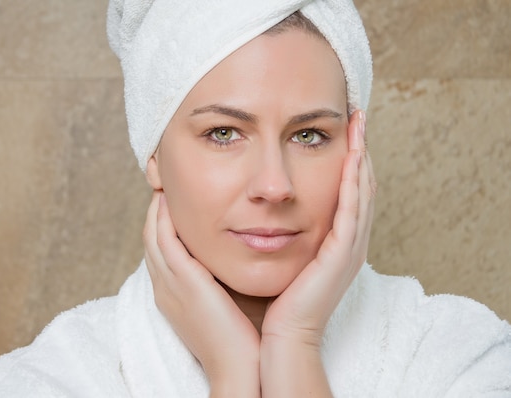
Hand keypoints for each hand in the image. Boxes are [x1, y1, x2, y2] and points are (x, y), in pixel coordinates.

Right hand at [143, 191, 260, 397]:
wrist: (238, 365)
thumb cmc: (238, 338)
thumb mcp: (221, 303)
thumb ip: (220, 279)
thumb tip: (231, 259)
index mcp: (172, 293)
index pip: (161, 250)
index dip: (164, 224)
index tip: (174, 201)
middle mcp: (164, 286)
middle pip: (150, 238)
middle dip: (156, 210)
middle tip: (165, 184)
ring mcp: (168, 283)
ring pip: (152, 234)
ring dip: (156, 207)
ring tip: (166, 183)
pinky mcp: (181, 280)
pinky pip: (164, 239)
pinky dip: (163, 217)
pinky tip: (171, 198)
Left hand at [260, 110, 375, 396]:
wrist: (281, 337)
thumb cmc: (274, 298)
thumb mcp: (273, 255)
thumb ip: (268, 228)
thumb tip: (246, 202)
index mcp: (331, 241)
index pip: (344, 191)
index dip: (345, 159)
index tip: (338, 128)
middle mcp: (346, 241)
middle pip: (359, 184)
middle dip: (359, 149)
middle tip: (357, 116)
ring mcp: (349, 247)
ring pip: (363, 191)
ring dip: (362, 155)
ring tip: (359, 124)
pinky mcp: (343, 254)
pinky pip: (354, 209)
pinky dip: (356, 180)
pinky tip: (354, 154)